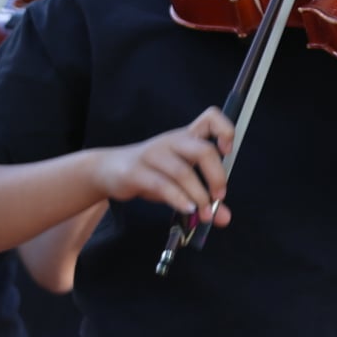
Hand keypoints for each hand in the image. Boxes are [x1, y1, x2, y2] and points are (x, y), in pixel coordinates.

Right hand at [93, 105, 234, 224]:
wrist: (109, 169)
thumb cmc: (151, 171)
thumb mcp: (181, 180)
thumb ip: (204, 197)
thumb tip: (224, 217)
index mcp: (186, 137)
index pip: (211, 118)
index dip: (225, 131)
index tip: (227, 152)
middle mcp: (171, 141)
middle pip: (203, 150)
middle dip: (217, 177)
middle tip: (219, 197)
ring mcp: (153, 154)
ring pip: (183, 172)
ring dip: (198, 196)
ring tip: (204, 213)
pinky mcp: (137, 171)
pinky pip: (162, 185)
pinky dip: (179, 200)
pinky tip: (187, 209)